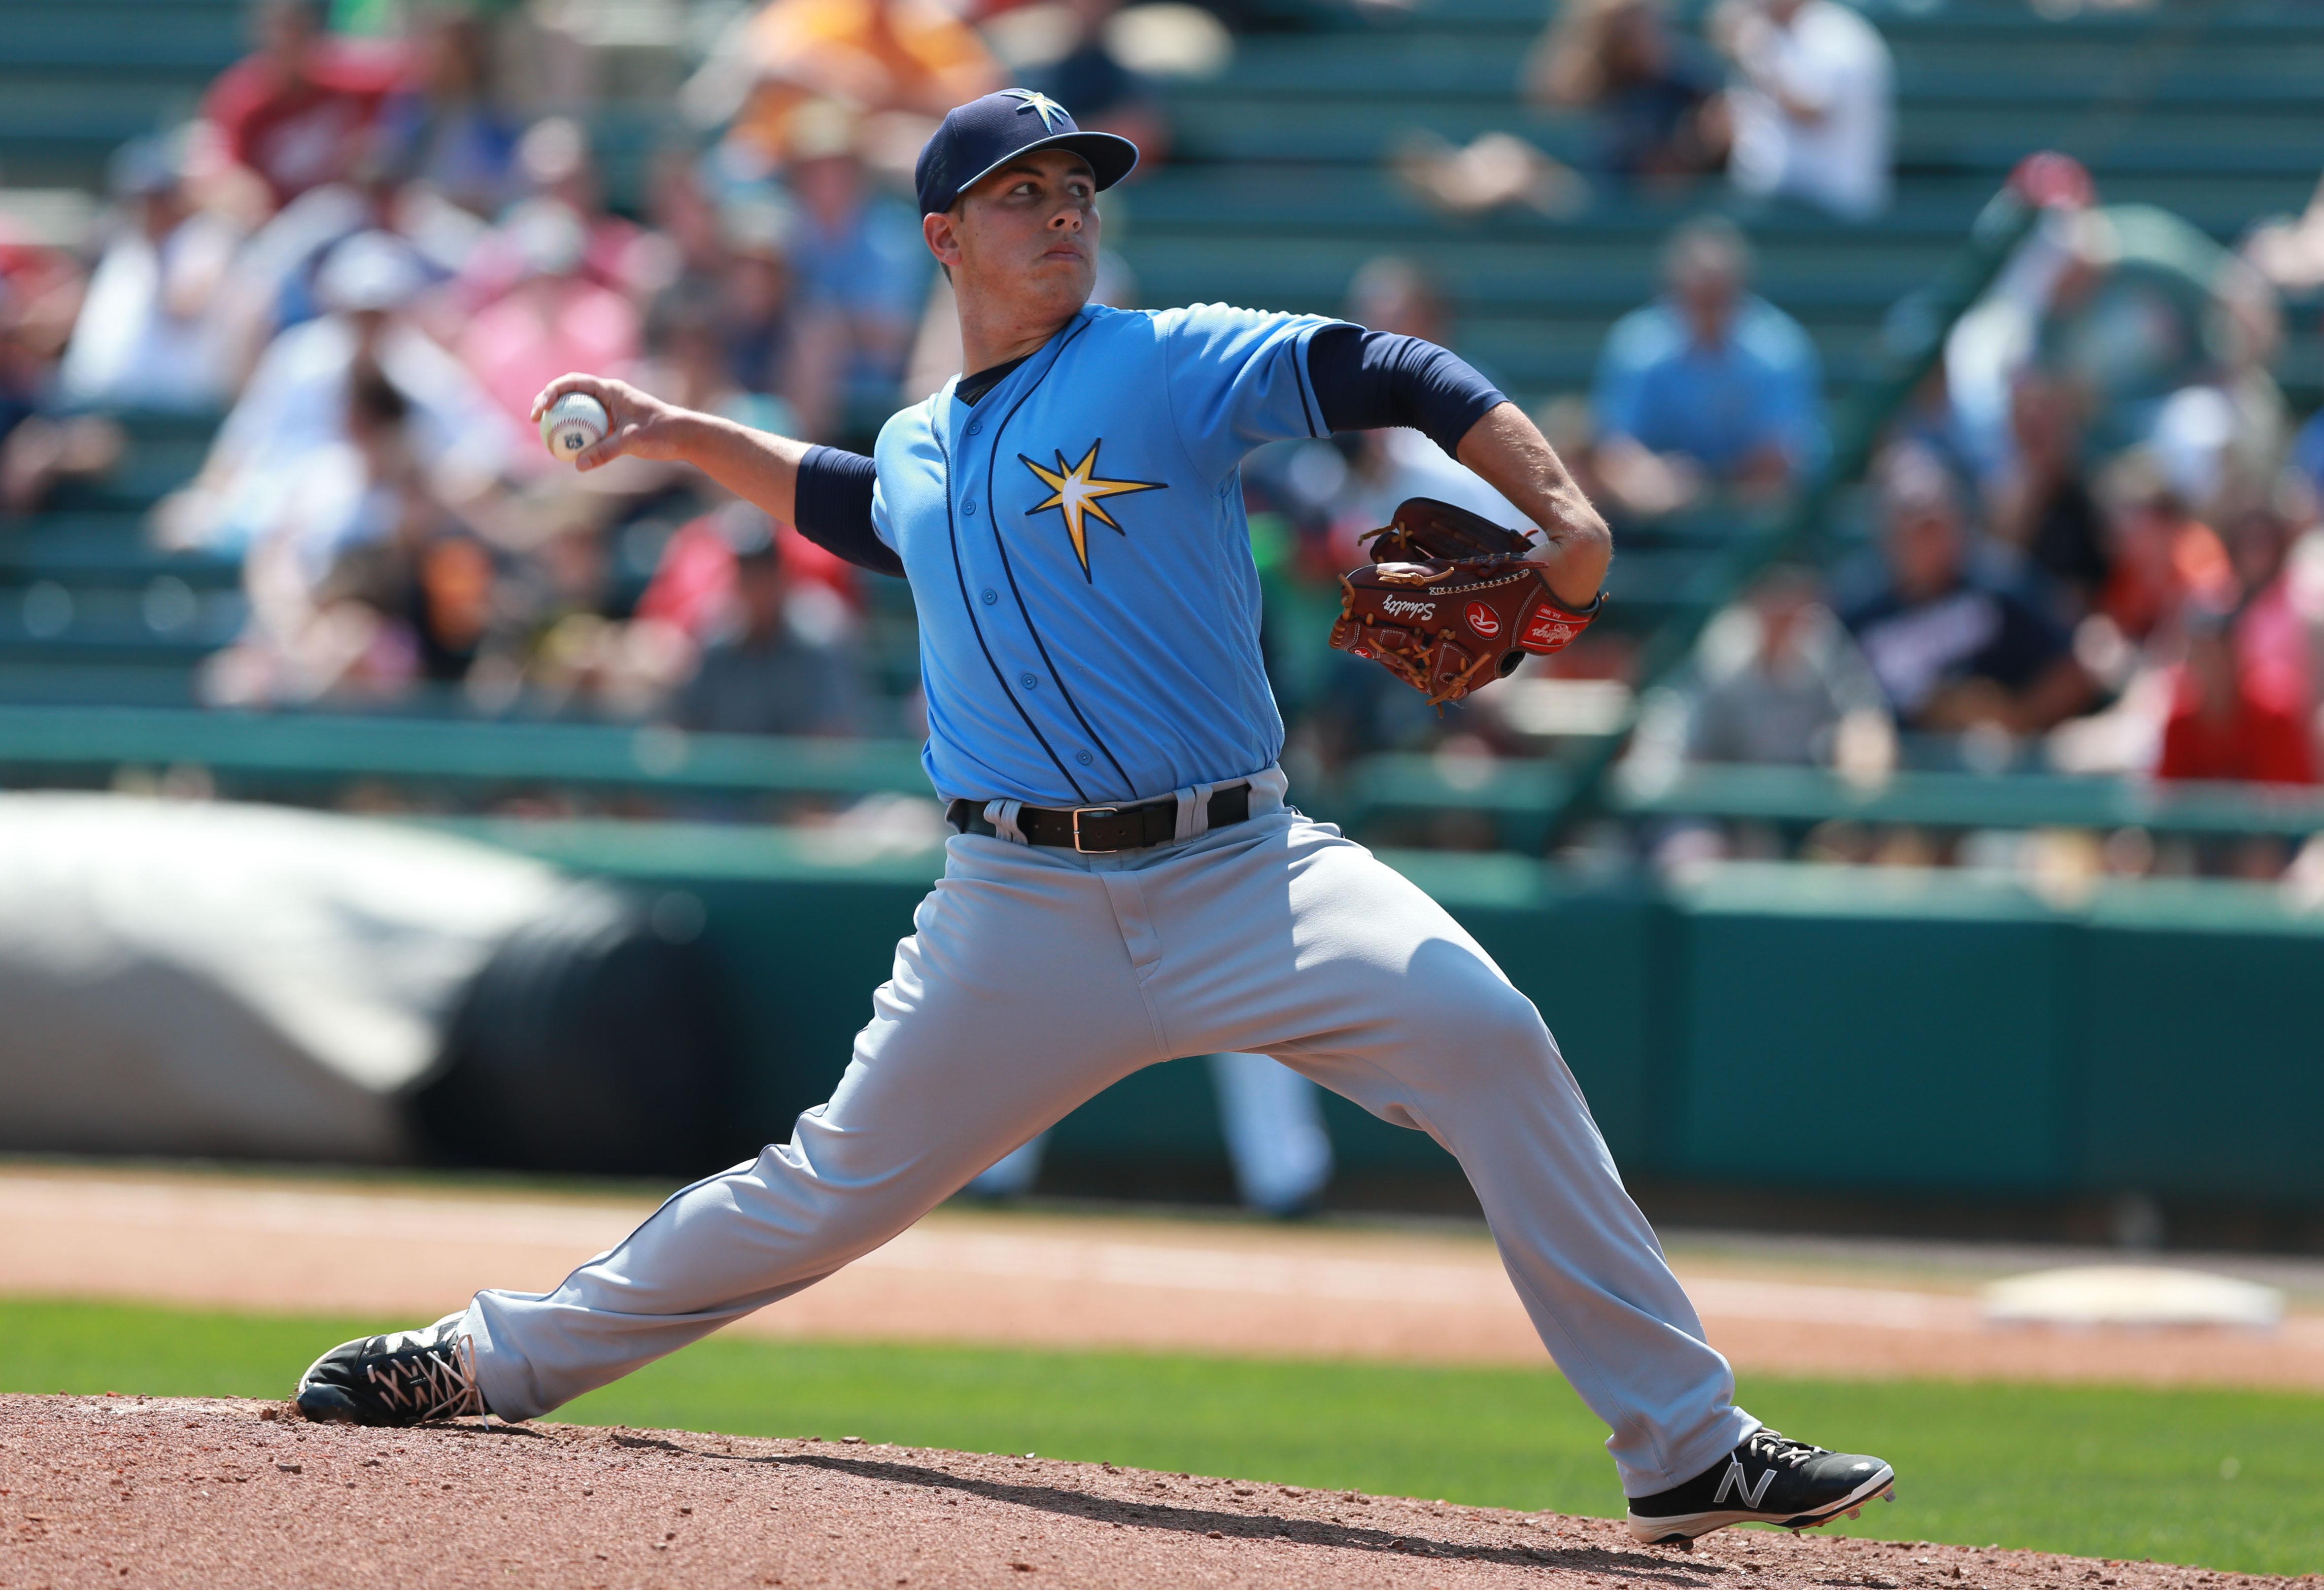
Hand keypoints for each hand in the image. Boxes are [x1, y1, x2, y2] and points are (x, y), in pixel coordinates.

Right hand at [529, 374, 693, 472]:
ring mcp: (608, 411)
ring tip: (545, 436)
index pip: (573, 382)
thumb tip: (579, 465)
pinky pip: (588, 429)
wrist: (684, 436)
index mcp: (610, 389)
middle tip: (534, 421)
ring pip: (577, 412)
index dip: (552, 391)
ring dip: (560, 421)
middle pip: (569, 395)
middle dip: (548, 404)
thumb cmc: (661, 432)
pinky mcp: (612, 426)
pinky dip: (576, 437)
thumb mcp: (632, 441)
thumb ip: (606, 451)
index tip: (541, 408)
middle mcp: (606, 396)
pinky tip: (568, 452)